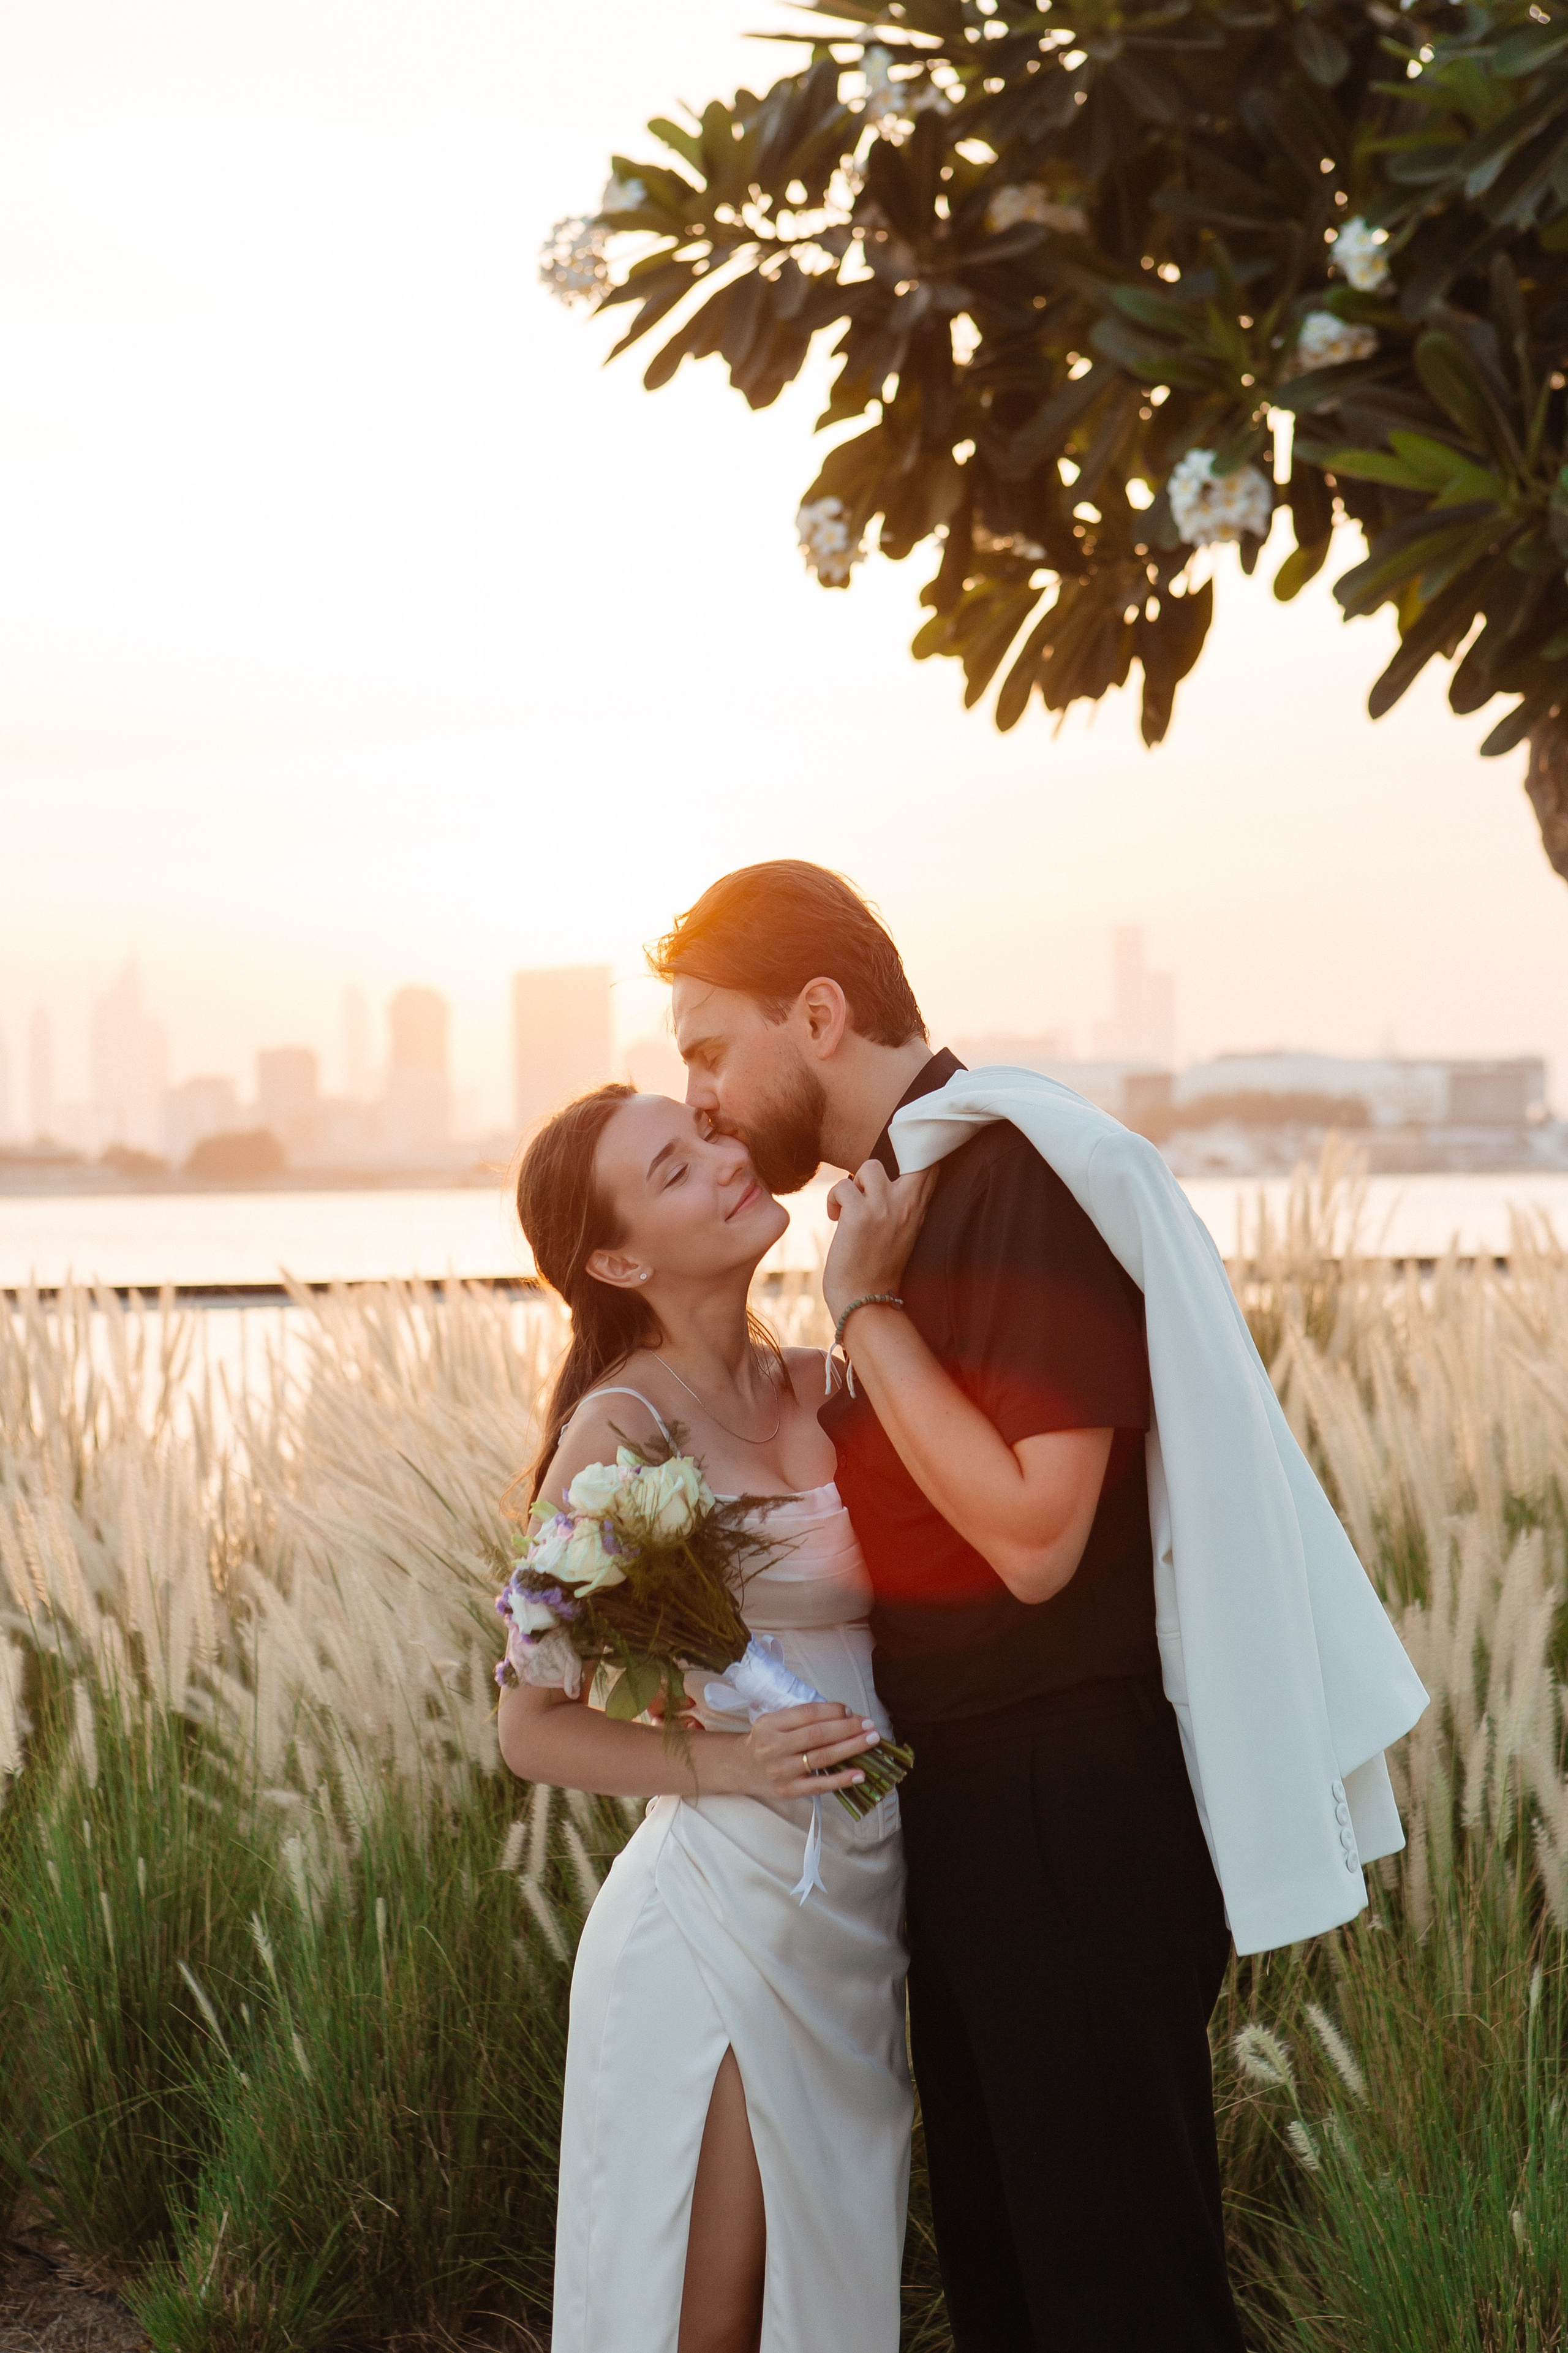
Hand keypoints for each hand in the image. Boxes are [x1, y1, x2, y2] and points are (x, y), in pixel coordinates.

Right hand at [740, 1700, 879, 1802]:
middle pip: (818, 1734)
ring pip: (822, 1757)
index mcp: (770, 1723)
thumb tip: (843, 1715)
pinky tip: (860, 1773)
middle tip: (870, 1725)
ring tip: (871, 1741)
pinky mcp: (788, 1790)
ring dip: (851, 1748)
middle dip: (848, 1728)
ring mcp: (781, 1770)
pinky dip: (842, 1779)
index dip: (833, 1711)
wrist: (741, 1768)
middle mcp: (774, 1746)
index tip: (851, 1711)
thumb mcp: (774, 1722)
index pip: (807, 1713)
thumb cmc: (765, 1741)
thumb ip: (801, 1718)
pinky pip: (820, 1785)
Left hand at [822, 1159, 935, 1324]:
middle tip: (868, 1183)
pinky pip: (841, 1187)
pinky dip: (833, 1201)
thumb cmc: (877, 1267)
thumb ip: (900, 1204)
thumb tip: (880, 1177)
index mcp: (919, 1209)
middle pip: (909, 1153)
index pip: (929, 1164)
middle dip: (888, 1158)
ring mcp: (884, 1207)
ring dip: (853, 1183)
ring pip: (869, 1166)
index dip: (917, 1149)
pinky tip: (835, 1219)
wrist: (865, 1300)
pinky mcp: (859, 1215)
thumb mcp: (901, 1232)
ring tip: (849, 1207)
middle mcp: (907, 1204)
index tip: (902, 1154)